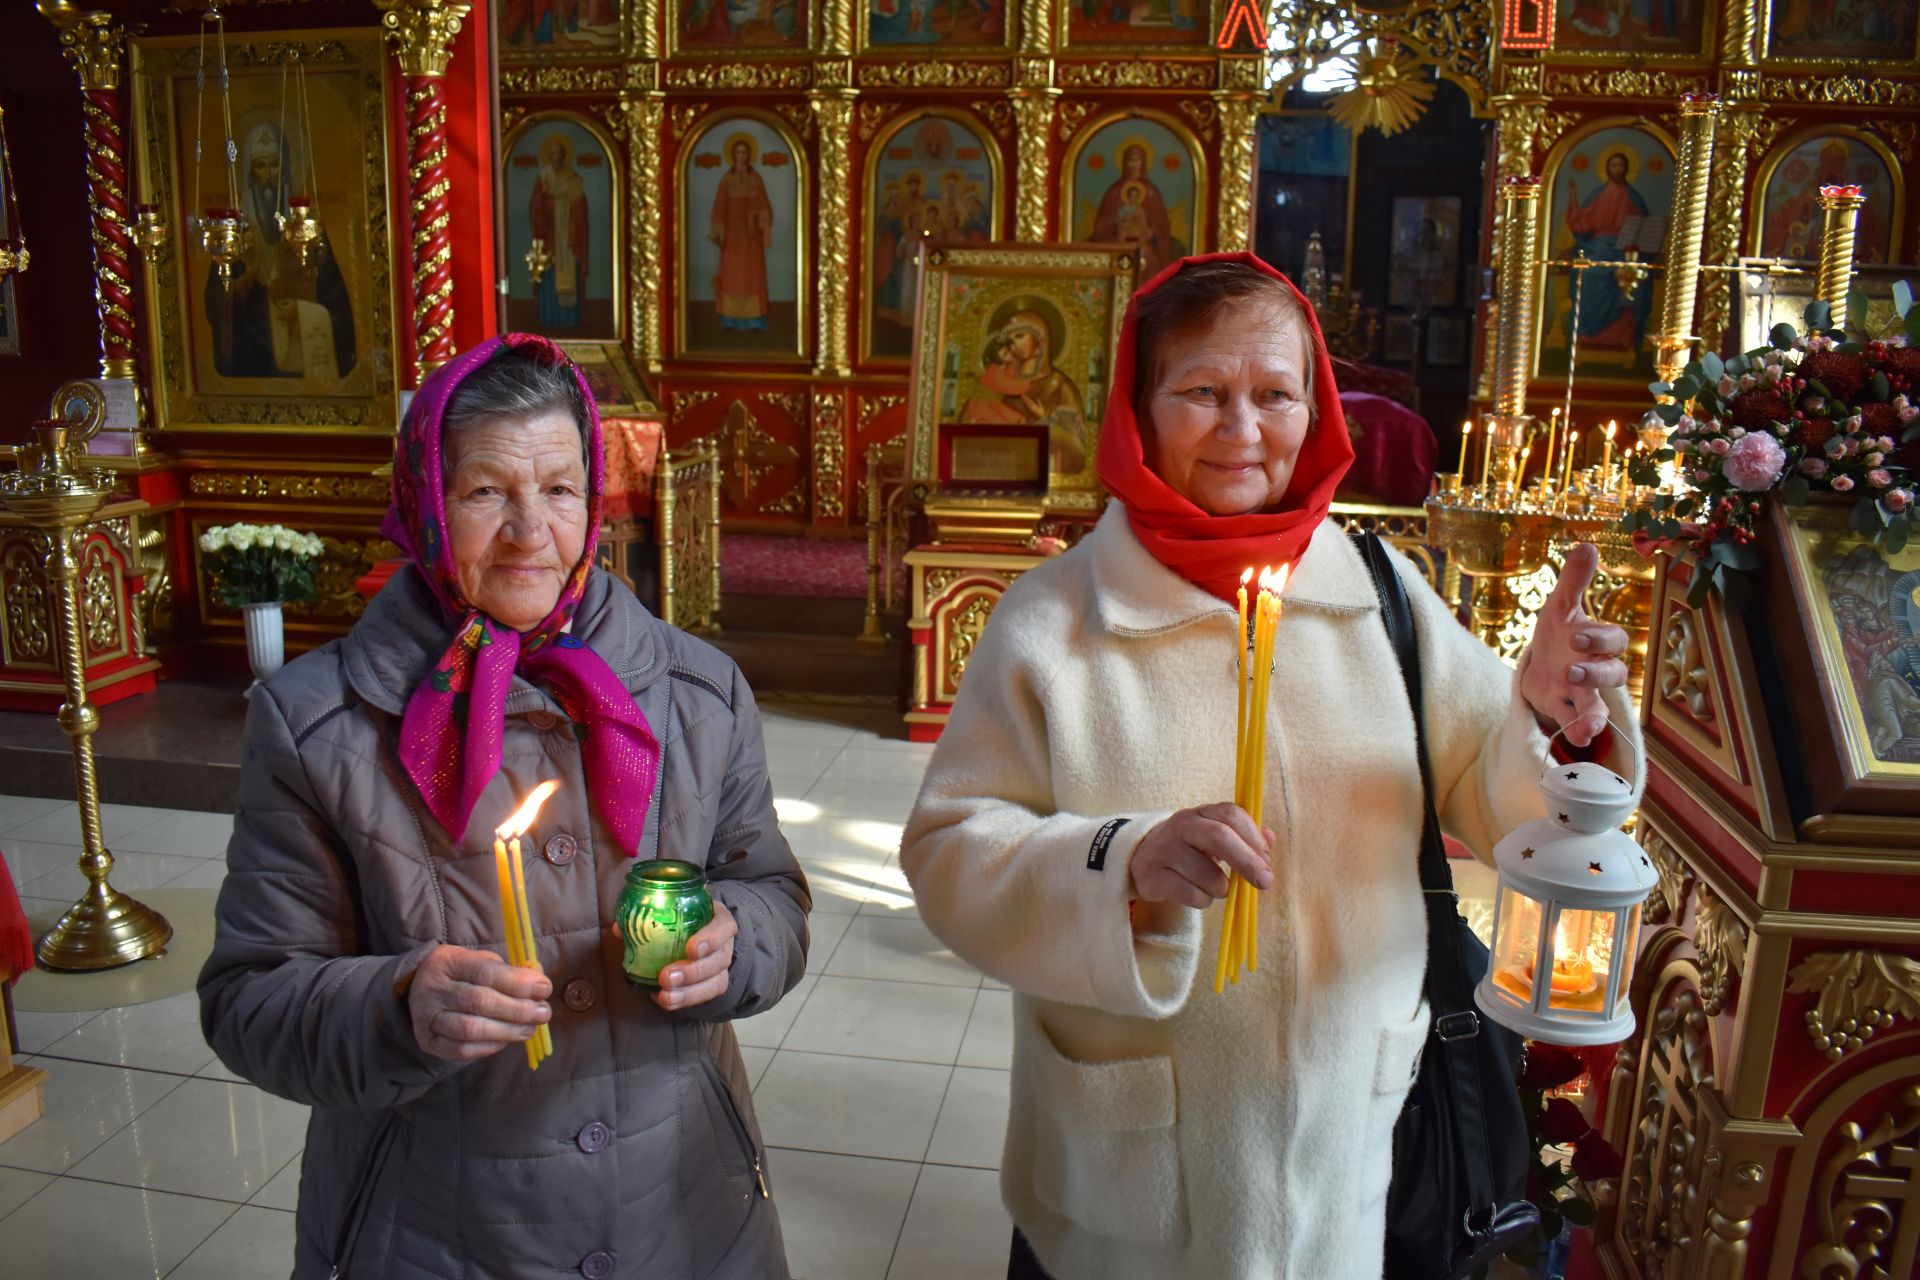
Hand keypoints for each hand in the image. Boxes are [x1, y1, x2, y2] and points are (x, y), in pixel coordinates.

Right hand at [408, 945, 550, 1062]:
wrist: (420, 991)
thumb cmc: (461, 975)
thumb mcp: (481, 961)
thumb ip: (509, 970)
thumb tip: (539, 982)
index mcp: (447, 961)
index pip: (486, 973)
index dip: (519, 983)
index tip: (544, 988)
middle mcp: (433, 988)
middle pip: (480, 1002)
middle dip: (518, 1010)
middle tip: (542, 1013)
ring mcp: (427, 1017)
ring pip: (471, 1029)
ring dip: (507, 1031)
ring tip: (530, 1028)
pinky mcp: (428, 1042)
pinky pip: (461, 1050)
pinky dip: (489, 1047)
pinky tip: (507, 1040)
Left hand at [608, 899, 738, 1012]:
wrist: (701, 935)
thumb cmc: (686, 920)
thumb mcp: (673, 912)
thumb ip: (648, 917)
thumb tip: (619, 928)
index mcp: (719, 920)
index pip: (724, 927)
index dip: (711, 938)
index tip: (691, 949)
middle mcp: (725, 944)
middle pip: (718, 960)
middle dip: (693, 971)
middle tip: (666, 977)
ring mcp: (721, 967)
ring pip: (715, 983)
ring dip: (689, 993)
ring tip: (665, 996)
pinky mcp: (714, 985)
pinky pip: (704, 997)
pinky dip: (684, 1001)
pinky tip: (665, 1001)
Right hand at [1128, 804, 1273, 909]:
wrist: (1144, 861)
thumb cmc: (1190, 850)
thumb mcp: (1216, 838)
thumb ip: (1245, 837)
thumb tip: (1270, 840)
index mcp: (1201, 813)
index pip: (1230, 814)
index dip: (1252, 835)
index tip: (1266, 856)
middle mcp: (1181, 825)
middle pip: (1219, 836)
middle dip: (1247, 861)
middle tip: (1264, 882)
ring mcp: (1164, 849)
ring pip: (1207, 874)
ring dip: (1222, 889)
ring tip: (1217, 888)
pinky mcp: (1152, 876)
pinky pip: (1191, 894)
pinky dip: (1203, 900)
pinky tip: (1198, 894)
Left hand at [1520, 543, 1630, 747]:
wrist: (1540, 665)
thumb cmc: (1558, 634)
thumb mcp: (1560, 606)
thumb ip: (1573, 581)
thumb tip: (1587, 545)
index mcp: (1598, 641)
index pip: (1613, 638)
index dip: (1599, 637)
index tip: (1576, 634)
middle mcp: (1597, 669)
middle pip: (1613, 674)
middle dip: (1595, 672)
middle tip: (1571, 669)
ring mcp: (1584, 694)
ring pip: (1600, 705)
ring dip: (1594, 713)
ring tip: (1587, 724)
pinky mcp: (1568, 712)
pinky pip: (1580, 724)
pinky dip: (1580, 732)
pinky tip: (1578, 740)